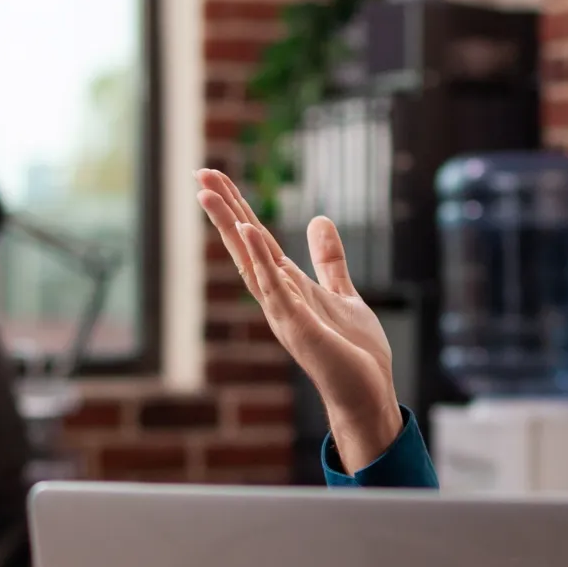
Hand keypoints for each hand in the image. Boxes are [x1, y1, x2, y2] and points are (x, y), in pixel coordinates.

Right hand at [196, 169, 401, 469]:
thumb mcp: (341, 293)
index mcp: (286, 287)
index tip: (215, 176)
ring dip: (231, 226)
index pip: (256, 240)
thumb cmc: (353, 352)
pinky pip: (278, 290)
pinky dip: (262, 262)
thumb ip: (328, 260)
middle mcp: (277, 298)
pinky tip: (248, 232)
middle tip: (200, 172)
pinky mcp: (301, 328)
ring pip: (251, 263)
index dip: (237, 207)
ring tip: (208, 193)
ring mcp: (284, 313)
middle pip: (245, 245)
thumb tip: (319, 220)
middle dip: (225, 209)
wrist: (367, 395)